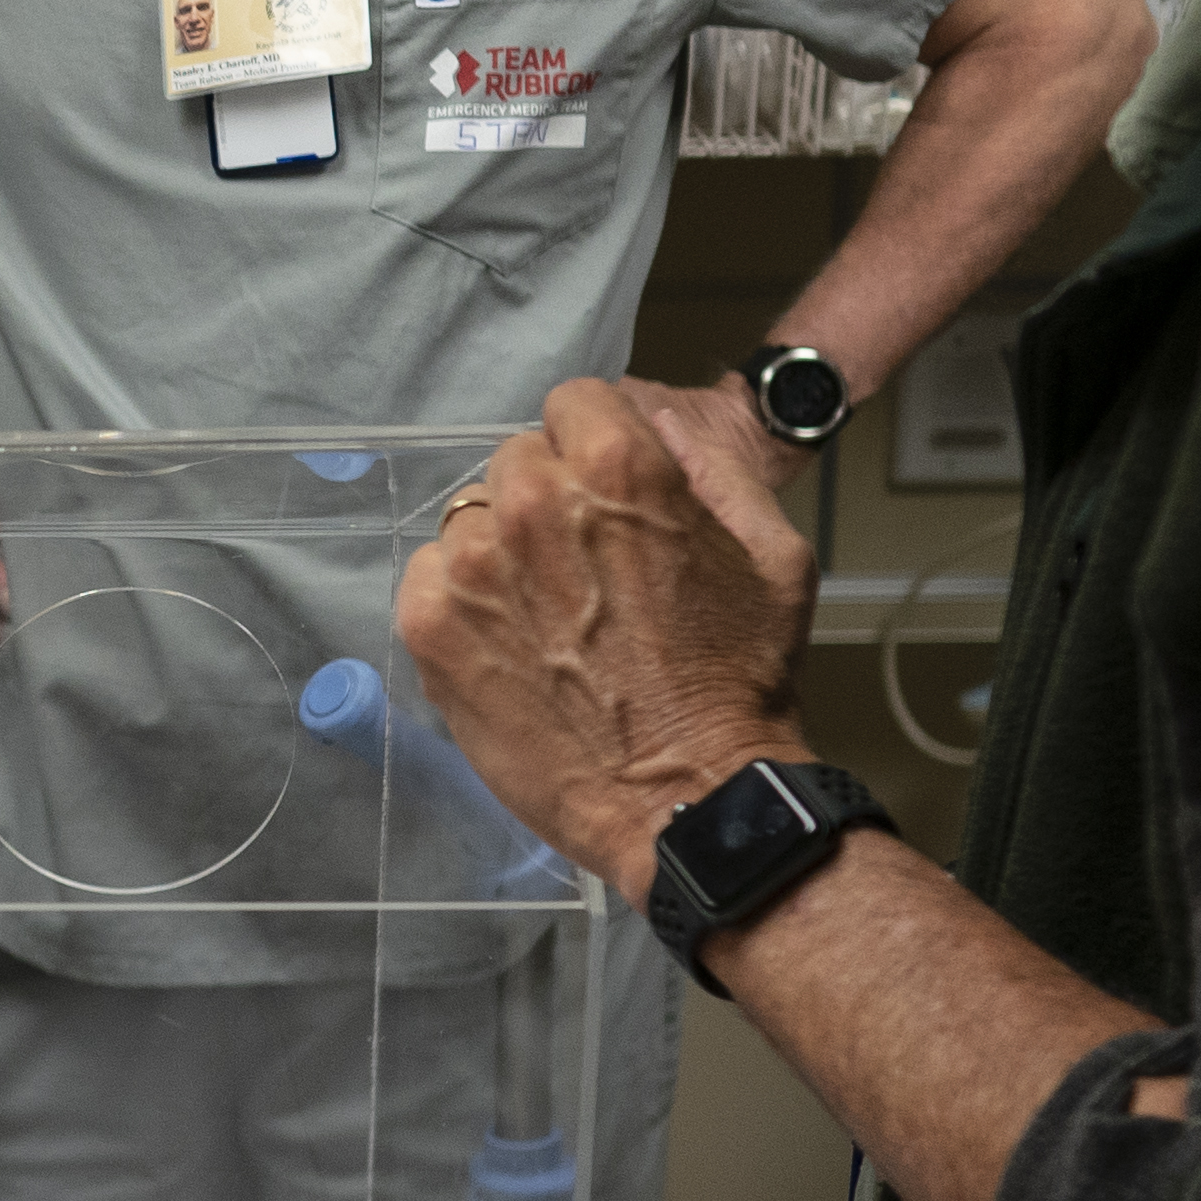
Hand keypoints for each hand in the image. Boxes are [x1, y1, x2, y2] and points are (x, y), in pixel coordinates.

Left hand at [394, 379, 824, 885]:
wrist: (688, 797)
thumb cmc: (739, 682)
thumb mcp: (772, 554)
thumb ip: (715, 468)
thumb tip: (658, 421)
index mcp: (618, 468)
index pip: (573, 402)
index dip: (595, 445)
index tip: (606, 497)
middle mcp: (534, 502)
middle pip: (518, 460)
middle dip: (550, 500)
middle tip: (584, 571)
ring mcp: (473, 565)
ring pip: (471, 519)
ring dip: (502, 553)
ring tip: (549, 618)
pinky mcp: (431, 625)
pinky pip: (428, 576)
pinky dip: (459, 602)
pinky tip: (510, 644)